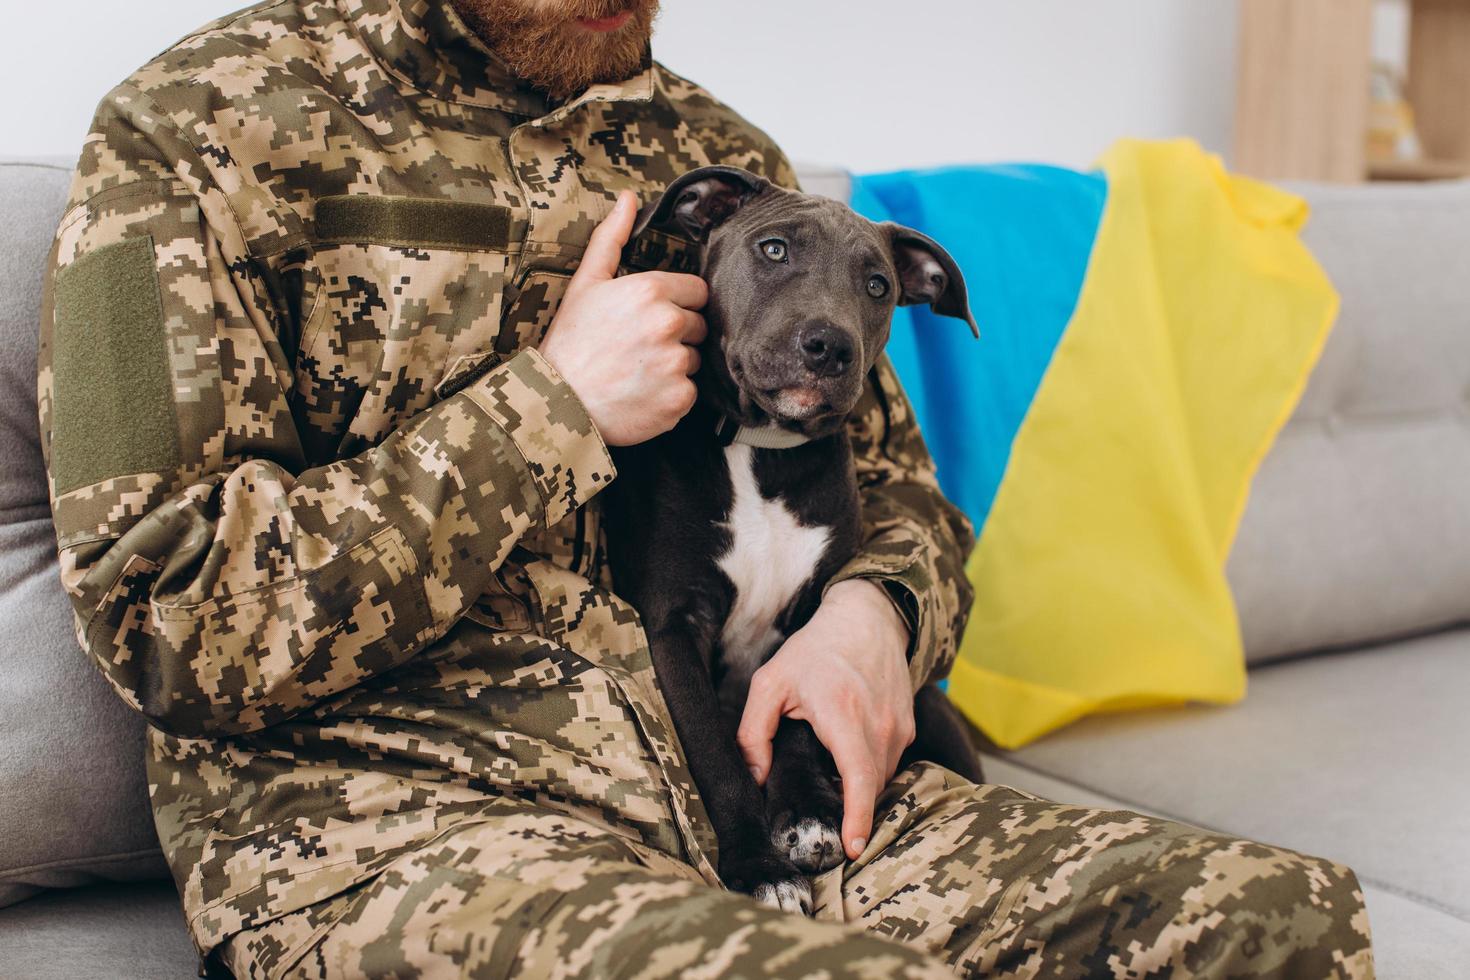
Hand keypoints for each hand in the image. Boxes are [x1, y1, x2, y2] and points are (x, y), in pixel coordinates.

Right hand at [538, 190, 708, 446]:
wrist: (557, 403)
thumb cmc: (569, 342)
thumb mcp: (586, 283)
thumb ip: (612, 238)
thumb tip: (630, 197)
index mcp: (651, 290)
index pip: (697, 292)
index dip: (677, 304)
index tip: (651, 319)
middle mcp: (669, 324)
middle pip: (698, 326)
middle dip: (676, 335)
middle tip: (638, 348)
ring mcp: (676, 364)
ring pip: (695, 360)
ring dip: (674, 366)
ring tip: (637, 372)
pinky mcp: (680, 399)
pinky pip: (690, 393)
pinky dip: (671, 396)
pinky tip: (642, 394)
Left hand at [737, 578, 913, 859]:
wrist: (867, 619)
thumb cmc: (815, 650)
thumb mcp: (771, 682)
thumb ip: (754, 732)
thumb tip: (755, 777)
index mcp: (843, 713)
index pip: (858, 777)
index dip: (857, 817)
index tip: (853, 847)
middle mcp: (878, 723)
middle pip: (870, 787)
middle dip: (852, 813)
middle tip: (824, 829)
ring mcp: (898, 726)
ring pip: (882, 779)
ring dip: (860, 790)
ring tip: (834, 790)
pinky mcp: (908, 727)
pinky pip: (891, 764)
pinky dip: (871, 773)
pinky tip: (848, 764)